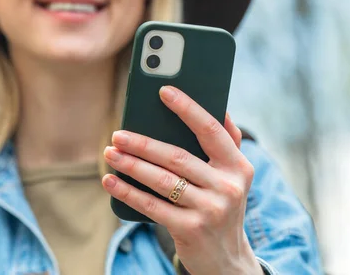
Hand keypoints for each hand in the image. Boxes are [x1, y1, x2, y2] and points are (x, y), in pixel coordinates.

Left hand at [102, 86, 262, 274]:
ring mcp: (210, 209)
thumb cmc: (222, 206)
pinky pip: (152, 205)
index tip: (164, 91)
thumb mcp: (233, 176)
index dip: (187, 108)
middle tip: (118, 133)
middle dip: (143, 143)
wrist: (228, 260)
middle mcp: (228, 186)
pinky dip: (128, 192)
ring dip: (131, 165)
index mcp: (238, 166)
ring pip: (162, 180)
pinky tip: (111, 181)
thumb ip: (227, 143)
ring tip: (110, 152)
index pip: (211, 130)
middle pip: (178, 157)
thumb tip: (219, 106)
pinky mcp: (191, 229)